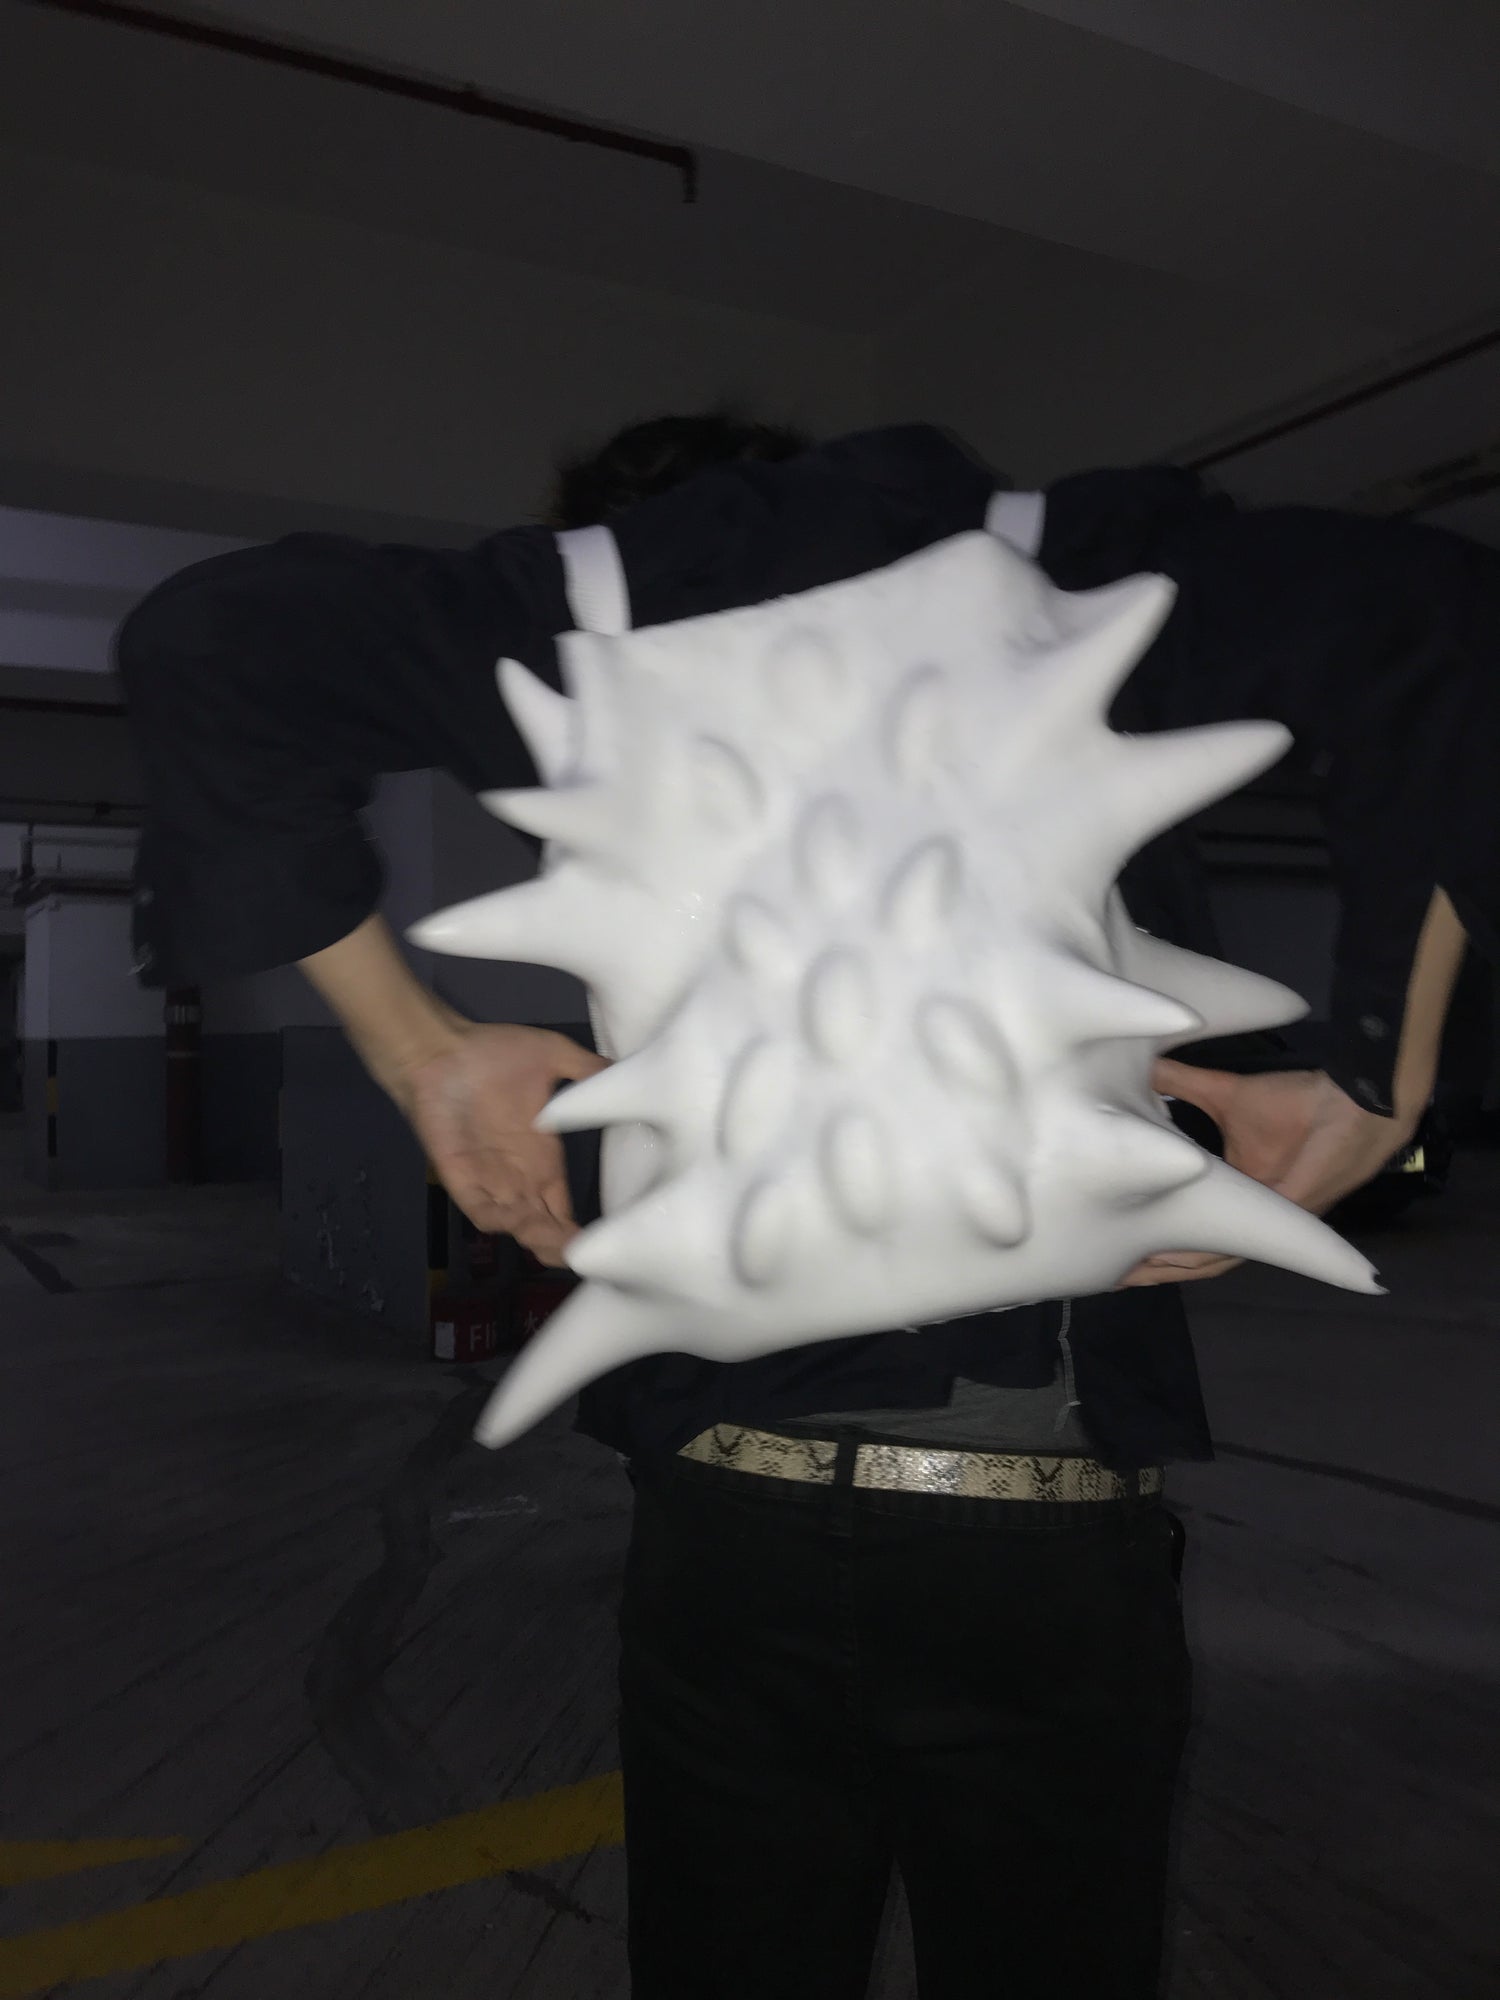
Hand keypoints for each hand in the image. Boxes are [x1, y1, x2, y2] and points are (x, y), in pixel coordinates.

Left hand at [391, 1023, 606, 1265]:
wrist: (439, 1049)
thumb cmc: (492, 1053)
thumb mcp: (552, 1054)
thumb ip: (589, 1068)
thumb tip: (630, 1073)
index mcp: (543, 1159)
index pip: (564, 1208)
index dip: (582, 1230)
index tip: (610, 1238)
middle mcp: (520, 1178)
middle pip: (546, 1229)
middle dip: (564, 1246)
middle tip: (585, 1252)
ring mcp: (491, 1182)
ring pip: (520, 1229)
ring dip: (539, 1239)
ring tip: (560, 1241)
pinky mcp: (462, 1181)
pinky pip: (483, 1214)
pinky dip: (503, 1222)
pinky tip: (522, 1216)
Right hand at [1118, 1060, 1418, 1288]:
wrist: (1353, 1101)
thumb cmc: (1300, 1101)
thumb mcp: (1227, 1094)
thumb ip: (1183, 1084)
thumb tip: (1141, 1066)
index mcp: (1238, 1200)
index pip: (1190, 1233)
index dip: (1152, 1244)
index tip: (1112, 1249)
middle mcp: (1250, 1222)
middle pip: (1194, 1260)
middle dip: (1151, 1270)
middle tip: (1108, 1276)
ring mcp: (1266, 1223)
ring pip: (1210, 1261)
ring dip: (1167, 1268)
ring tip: (1128, 1272)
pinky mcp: (1282, 1213)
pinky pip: (1237, 1243)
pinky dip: (1200, 1253)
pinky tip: (1169, 1256)